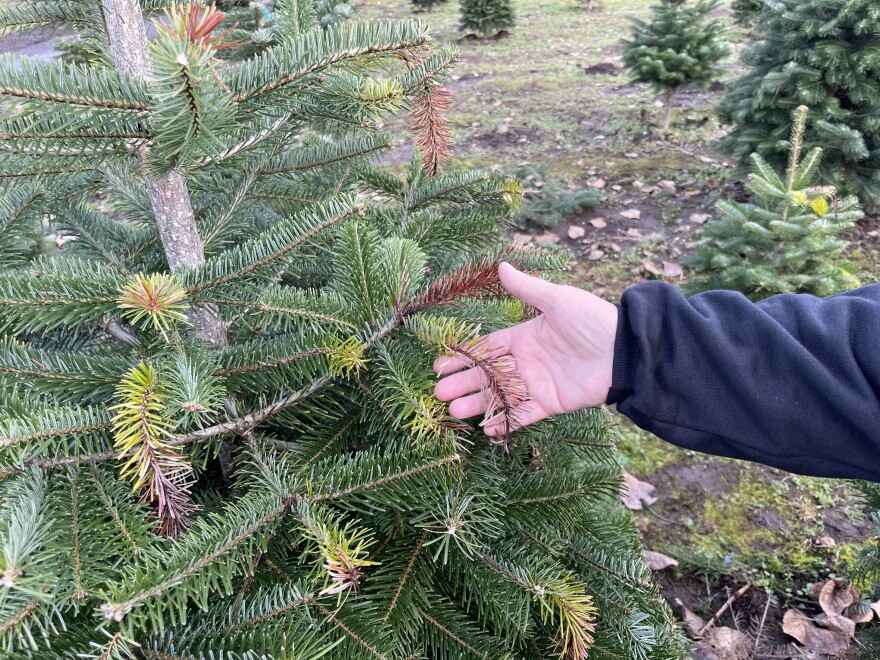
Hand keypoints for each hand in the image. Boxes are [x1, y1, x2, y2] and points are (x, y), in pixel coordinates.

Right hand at [433, 263, 618, 436]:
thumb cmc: (593, 320)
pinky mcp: (550, 403)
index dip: (462, 356)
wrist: (625, 350)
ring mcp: (536, 384)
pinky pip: (523, 415)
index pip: (485, 348)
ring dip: (477, 405)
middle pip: (486, 375)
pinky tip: (486, 430)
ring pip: (499, 397)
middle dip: (462, 384)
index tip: (439, 365)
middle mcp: (526, 362)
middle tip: (437, 394)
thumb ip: (528, 288)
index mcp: (523, 337)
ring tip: (453, 413)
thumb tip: (501, 264)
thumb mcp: (558, 300)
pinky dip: (505, 422)